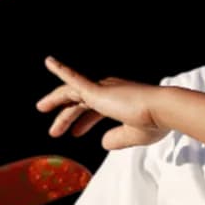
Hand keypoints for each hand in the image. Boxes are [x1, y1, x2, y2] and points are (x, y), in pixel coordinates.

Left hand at [37, 57, 168, 149]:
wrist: (163, 111)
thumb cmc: (155, 122)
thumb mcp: (134, 135)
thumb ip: (118, 138)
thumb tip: (103, 142)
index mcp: (117, 101)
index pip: (93, 109)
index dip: (82, 122)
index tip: (74, 134)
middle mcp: (108, 91)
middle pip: (79, 102)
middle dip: (66, 116)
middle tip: (54, 132)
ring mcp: (102, 89)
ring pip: (71, 93)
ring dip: (55, 100)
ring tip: (41, 107)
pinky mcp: (97, 90)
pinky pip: (73, 78)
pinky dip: (61, 70)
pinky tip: (48, 62)